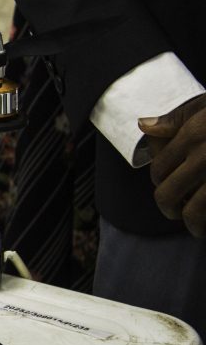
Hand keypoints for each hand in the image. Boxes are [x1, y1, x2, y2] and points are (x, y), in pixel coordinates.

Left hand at [139, 93, 205, 235]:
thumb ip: (177, 118)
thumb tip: (144, 125)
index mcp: (194, 136)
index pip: (158, 169)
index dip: (158, 180)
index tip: (163, 185)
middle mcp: (205, 158)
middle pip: (167, 195)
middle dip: (167, 207)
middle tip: (173, 211)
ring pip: (193, 213)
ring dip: (192, 223)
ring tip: (195, 225)